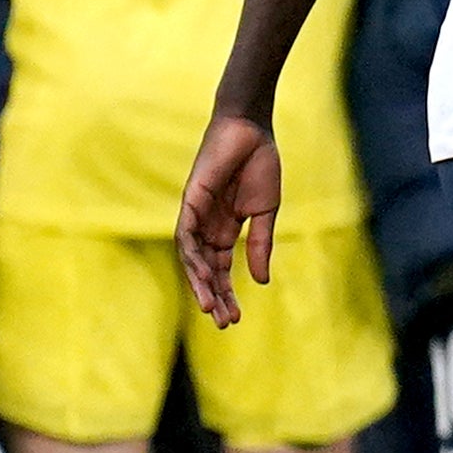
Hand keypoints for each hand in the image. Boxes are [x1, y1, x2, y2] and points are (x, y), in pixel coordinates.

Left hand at [175, 113, 279, 329]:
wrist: (251, 130)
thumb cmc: (260, 165)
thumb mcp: (266, 212)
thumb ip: (261, 245)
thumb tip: (259, 282)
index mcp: (226, 230)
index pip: (222, 269)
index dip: (228, 293)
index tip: (235, 319)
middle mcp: (206, 227)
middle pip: (205, 270)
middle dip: (213, 296)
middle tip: (222, 323)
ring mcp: (196, 215)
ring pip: (192, 258)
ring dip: (200, 282)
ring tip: (211, 306)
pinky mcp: (190, 201)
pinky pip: (186, 234)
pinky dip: (191, 255)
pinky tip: (203, 273)